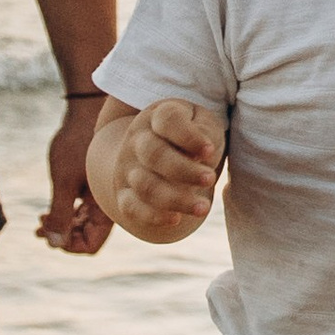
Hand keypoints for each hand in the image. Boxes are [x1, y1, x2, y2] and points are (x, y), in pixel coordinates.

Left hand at [36, 95, 115, 256]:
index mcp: (106, 206)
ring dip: (61, 226)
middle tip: (39, 228)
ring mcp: (98, 196)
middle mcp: (106, 205)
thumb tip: (54, 243)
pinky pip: (79, 211)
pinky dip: (63, 213)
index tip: (49, 233)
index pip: (91, 246)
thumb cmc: (78, 142)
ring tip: (40, 220)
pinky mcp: (90, 187)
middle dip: (61, 237)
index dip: (69, 246)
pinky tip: (46, 210)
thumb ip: (60, 213)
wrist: (86, 110)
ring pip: (81, 225)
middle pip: (86, 238)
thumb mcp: (64, 180)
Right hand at [106, 98, 224, 244]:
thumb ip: (206, 131)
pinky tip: (176, 219)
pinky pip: (131, 207)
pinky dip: (153, 216)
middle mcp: (138, 140)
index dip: (189, 136)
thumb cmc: (189, 137)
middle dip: (184, 170)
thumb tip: (201, 154)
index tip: (210, 151)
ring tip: (203, 207)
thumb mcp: (203, 124)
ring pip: (145, 185)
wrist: (153, 154)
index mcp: (158, 116)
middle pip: (153, 154)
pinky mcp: (123, 194)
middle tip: (210, 179)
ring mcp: (127, 167)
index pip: (167, 120)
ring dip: (175, 199)